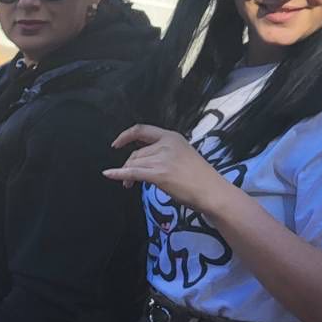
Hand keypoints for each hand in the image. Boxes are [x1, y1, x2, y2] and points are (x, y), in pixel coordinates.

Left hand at [103, 124, 231, 210]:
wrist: (212, 191)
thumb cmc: (199, 177)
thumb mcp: (182, 154)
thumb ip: (164, 152)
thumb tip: (142, 158)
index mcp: (172, 137)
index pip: (142, 130)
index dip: (125, 135)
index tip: (116, 143)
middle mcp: (166, 144)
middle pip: (136, 152)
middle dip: (128, 165)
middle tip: (127, 180)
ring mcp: (163, 158)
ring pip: (134, 163)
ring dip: (126, 174)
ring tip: (128, 185)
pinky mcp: (159, 174)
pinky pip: (133, 172)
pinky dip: (119, 174)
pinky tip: (109, 174)